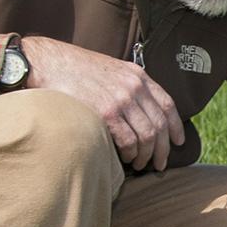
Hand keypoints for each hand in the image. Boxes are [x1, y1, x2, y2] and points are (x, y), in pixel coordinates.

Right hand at [21, 35, 185, 170]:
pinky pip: (128, 140)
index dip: (176, 127)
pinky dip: (131, 154)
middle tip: (160, 163)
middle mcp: (134, 87)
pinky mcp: (105, 113)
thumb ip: (128, 86)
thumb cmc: (75, 69)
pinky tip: (127, 159)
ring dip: (147, 155)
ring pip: (148, 136)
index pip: (168, 104)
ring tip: (141, 164)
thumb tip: (139, 110)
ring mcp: (121, 100)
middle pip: (160, 125)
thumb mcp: (111, 69)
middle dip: (163, 149)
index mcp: (138, 75)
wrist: (48, 62)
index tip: (178, 141)